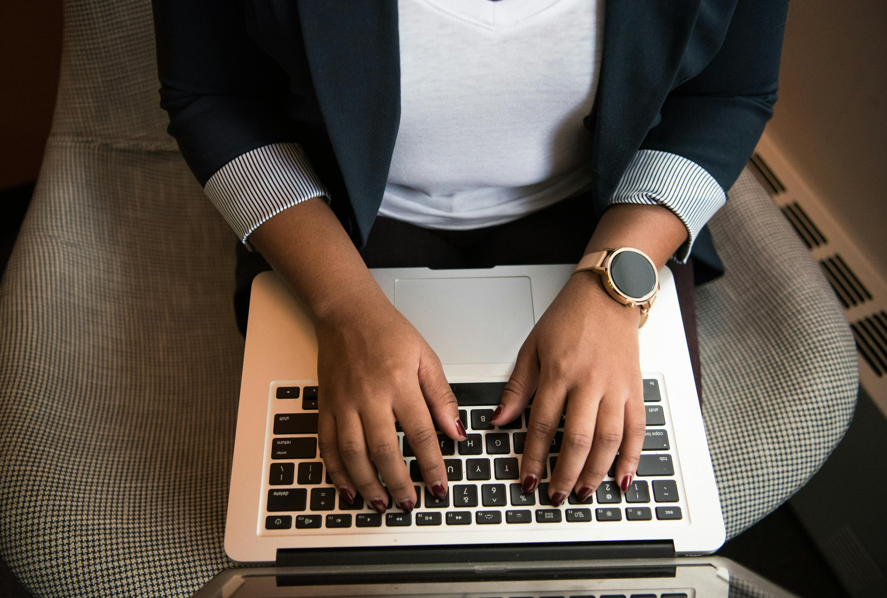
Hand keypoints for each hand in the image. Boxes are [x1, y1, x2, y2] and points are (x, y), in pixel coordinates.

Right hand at [314, 291, 466, 513]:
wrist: (346, 312)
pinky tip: (347, 488)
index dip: (432, 465)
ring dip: (367, 484)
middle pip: (385, 450)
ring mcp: (344, 402)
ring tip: (381, 503)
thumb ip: (442, 397)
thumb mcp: (426, 357)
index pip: (420, 434)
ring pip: (353, 453)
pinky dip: (336, 470)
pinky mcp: (326, 405)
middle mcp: (369, 396)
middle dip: (398, 483)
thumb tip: (457, 431)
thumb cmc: (387, 331)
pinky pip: (328, 444)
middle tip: (409, 504)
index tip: (439, 486)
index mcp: (399, 383)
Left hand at [491, 272, 645, 505]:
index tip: (528, 478)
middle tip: (555, 495)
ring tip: (583, 492)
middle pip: (577, 439)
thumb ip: (518, 387)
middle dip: (565, 474)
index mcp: (559, 372)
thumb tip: (500, 420)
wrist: (608, 294)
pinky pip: (637, 429)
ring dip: (596, 472)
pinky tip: (623, 478)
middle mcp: (589, 382)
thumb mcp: (533, 347)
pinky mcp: (635, 389)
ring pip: (608, 440)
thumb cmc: (569, 318)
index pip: (543, 424)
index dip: (534, 456)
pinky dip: (632, 457)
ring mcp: (616, 387)